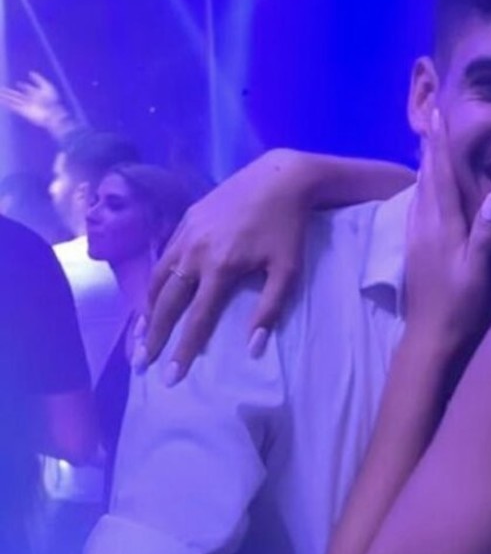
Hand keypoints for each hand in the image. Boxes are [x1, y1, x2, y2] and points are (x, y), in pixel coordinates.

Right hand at [0, 73, 74, 137]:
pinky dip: (6, 104)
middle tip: (1, 88)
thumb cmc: (52, 101)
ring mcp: (25, 105)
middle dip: (8, 92)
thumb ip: (39, 79)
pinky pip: (12, 107)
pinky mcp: (23, 111)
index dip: (25, 86)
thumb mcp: (47, 87)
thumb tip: (30, 72)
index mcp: (35, 93)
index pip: (27, 88)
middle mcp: (29, 99)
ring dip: (4, 97)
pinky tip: (0, 101)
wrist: (52, 113)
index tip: (20, 84)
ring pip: (12, 100)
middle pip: (16, 95)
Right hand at [137, 148, 310, 380]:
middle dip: (153, 335)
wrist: (278, 178)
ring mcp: (186, 234)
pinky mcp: (185, 220)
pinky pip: (162, 258)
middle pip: (166, 302)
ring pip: (157, 278)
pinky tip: (151, 298)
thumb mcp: (288, 271)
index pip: (196, 318)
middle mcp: (195, 252)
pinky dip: (153, 282)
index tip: (171, 375)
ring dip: (146, 310)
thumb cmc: (288, 228)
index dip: (182, 349)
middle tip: (141, 363)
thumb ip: (269, 310)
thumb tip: (253, 348)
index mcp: (220, 267)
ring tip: (140, 336)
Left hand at [404, 109, 490, 354]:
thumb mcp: (477, 270)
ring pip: (420, 189)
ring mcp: (416, 234)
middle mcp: (425, 225)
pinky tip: (424, 184)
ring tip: (428, 140)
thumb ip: (484, 233)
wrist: (429, 333)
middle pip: (427, 176)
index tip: (438, 115)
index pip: (442, 176)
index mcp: (443, 227)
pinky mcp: (414, 245)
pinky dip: (422, 186)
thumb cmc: (459, 304)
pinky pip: (417, 205)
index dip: (441, 144)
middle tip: (431, 115)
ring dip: (424, 162)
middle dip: (430, 145)